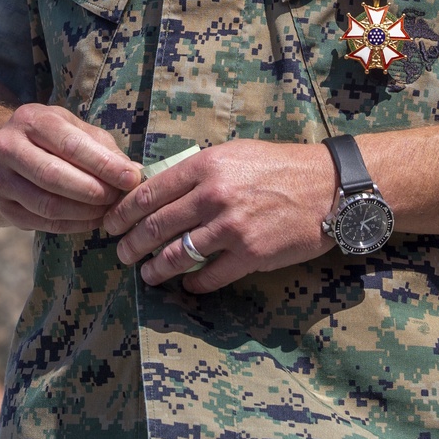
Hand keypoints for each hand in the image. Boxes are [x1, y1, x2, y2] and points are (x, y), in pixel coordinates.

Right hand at [0, 103, 141, 232]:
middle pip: (54, 176)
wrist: (8, 150)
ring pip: (46, 204)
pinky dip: (72, 225)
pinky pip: (42, 223)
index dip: (103, 165)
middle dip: (93, 191)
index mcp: (30, 119)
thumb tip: (134, 172)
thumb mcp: (75, 128)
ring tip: (108, 210)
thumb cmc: (52, 137)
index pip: (70, 145)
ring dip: (84, 212)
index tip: (131, 178)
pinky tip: (92, 220)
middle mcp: (7, 147)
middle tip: (118, 197)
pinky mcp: (3, 207)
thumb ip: (103, 147)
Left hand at [105, 141, 336, 293]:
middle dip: (130, 246)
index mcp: (205, 166)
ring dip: (155, 270)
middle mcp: (212, 196)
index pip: (148, 193)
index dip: (122, 213)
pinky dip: (192, 284)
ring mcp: (230, 228)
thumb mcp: (234, 154)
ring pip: (175, 256)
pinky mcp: (249, 255)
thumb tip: (160, 189)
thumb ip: (198, 171)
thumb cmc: (280, 166)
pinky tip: (188, 285)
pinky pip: (207, 277)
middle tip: (121, 255)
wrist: (327, 188)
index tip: (110, 224)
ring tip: (147, 275)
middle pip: (154, 227)